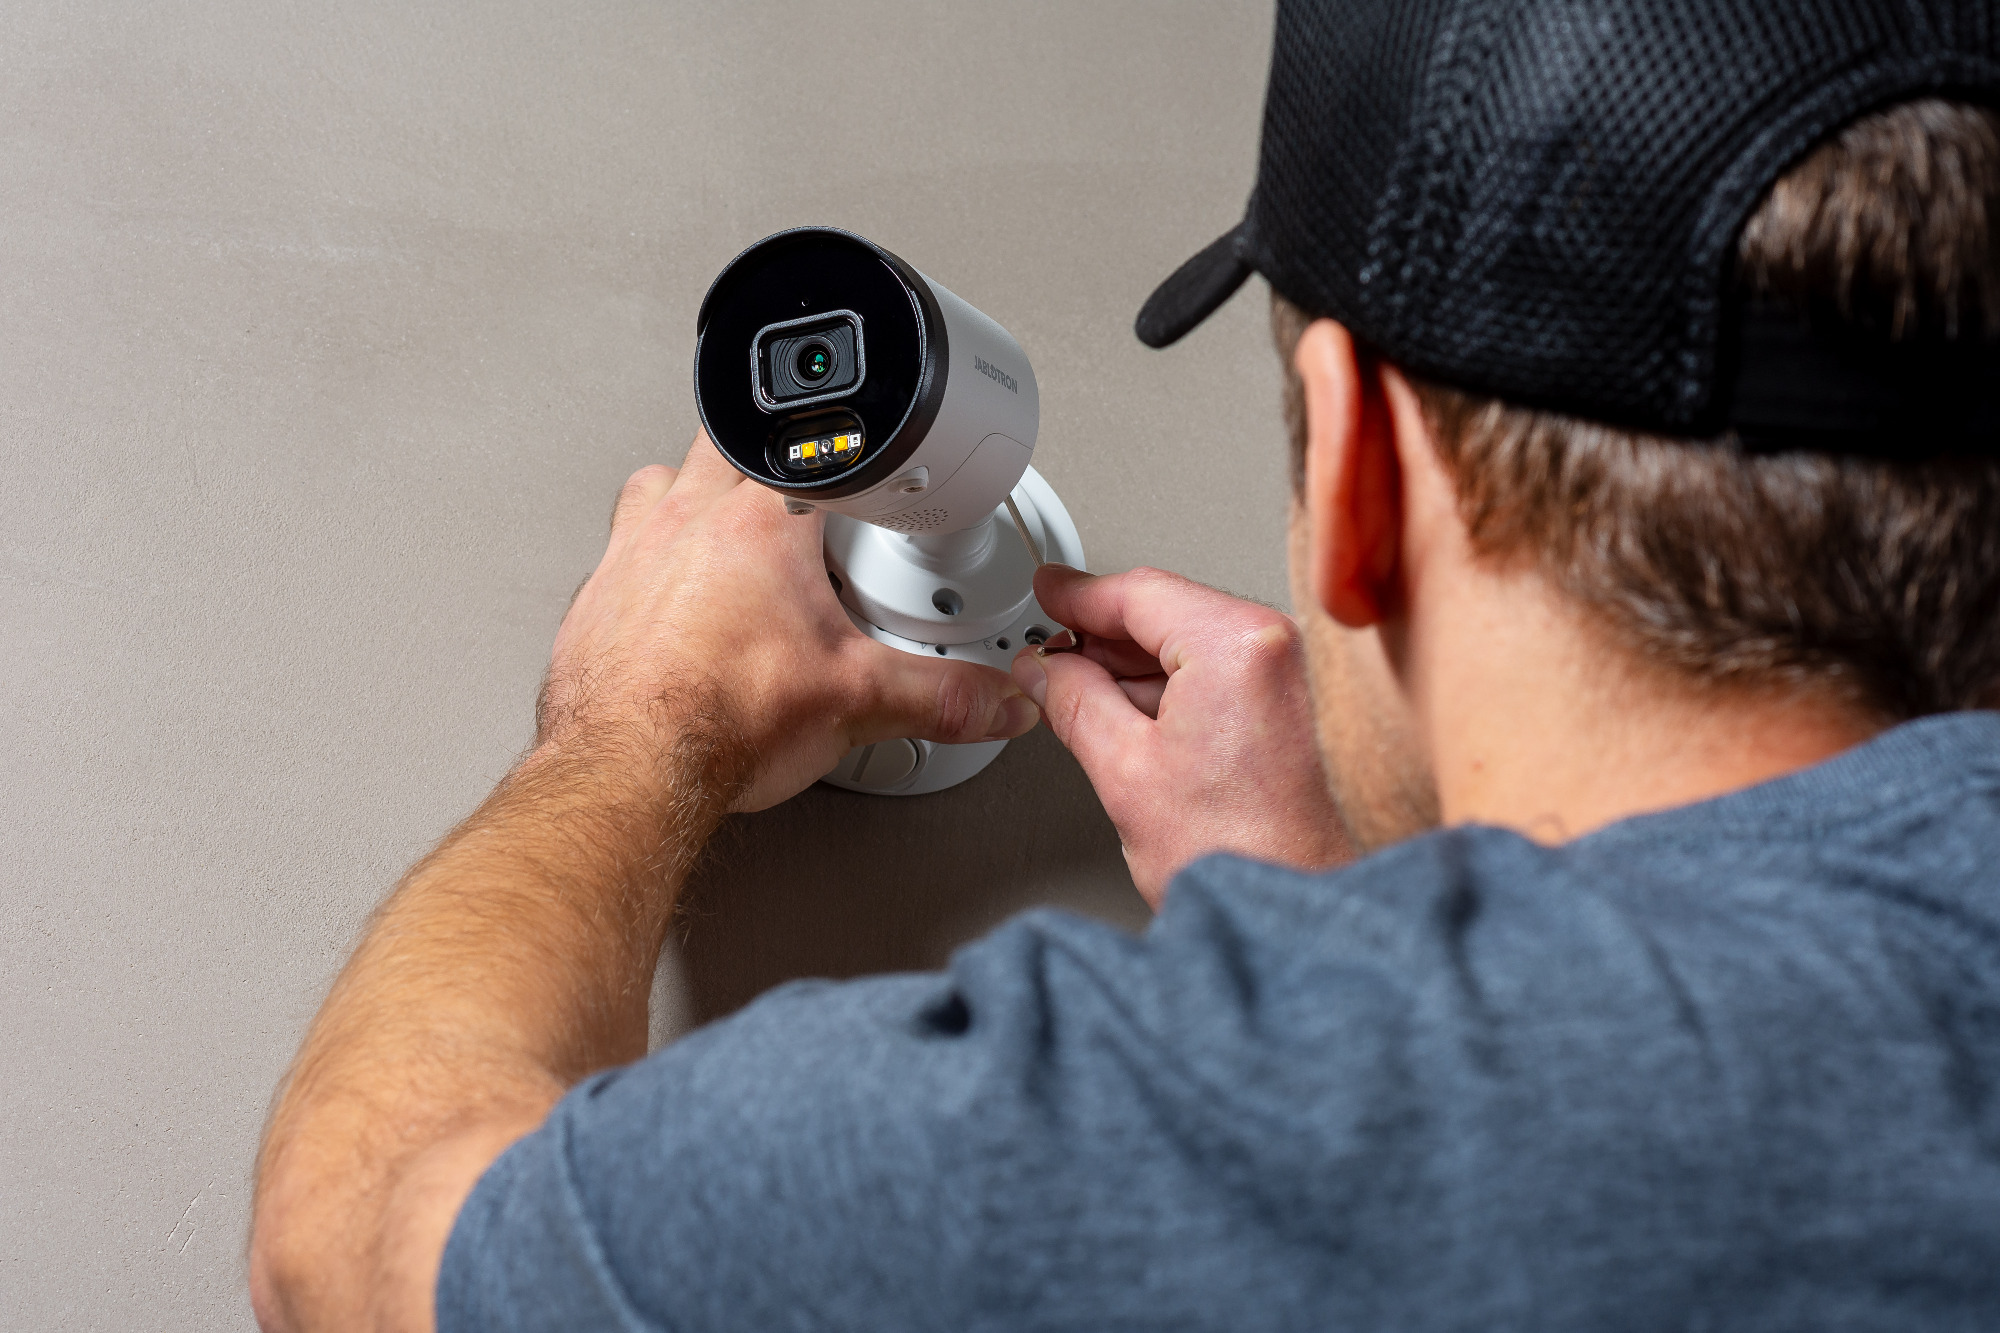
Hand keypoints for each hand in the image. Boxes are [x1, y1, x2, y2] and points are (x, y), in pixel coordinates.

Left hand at [541, 433, 1039, 810]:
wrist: (630, 771)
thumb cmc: (718, 720)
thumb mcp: (860, 702)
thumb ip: (943, 694)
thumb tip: (997, 699)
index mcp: (757, 521)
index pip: (808, 448)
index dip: (839, 457)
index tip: (859, 480)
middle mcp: (684, 521)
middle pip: (727, 442)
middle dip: (764, 462)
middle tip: (795, 500)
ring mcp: (630, 555)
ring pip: (659, 482)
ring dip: (692, 494)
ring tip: (728, 533)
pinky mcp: (596, 600)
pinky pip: (620, 553)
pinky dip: (649, 565)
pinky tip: (671, 600)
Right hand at [1011, 565, 1351, 905]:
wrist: (1298, 912)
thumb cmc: (1242, 856)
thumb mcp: (1125, 771)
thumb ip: (1074, 701)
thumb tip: (1045, 671)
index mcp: (1237, 645)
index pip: (1140, 592)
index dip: (1078, 595)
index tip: (1048, 594)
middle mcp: (1276, 647)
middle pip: (1168, 611)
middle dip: (1102, 633)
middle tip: (1050, 649)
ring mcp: (1290, 675)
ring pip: (1190, 641)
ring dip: (1132, 662)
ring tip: (1078, 690)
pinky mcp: (1293, 705)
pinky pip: (1217, 671)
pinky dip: (1169, 684)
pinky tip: (1127, 710)